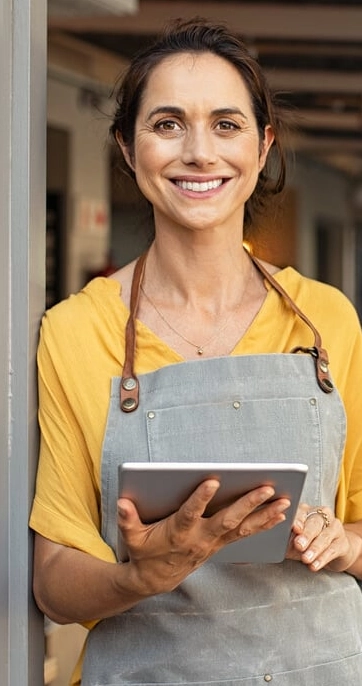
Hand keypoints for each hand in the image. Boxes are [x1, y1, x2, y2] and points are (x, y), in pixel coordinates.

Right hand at [117, 480, 289, 595]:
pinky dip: (264, 524)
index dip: (200, 498)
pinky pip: (246, 534)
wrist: (155, 579)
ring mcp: (213, 542)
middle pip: (227, 520)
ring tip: (284, 501)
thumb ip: (127, 519)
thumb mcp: (131, 537)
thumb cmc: (144, 552)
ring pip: (242, 528)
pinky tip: (280, 513)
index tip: (212, 480)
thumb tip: (122, 503)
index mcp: (178, 532)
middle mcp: (200, 538)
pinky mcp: (220, 544)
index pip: (190, 513)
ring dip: (264, 514)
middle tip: (267, 488)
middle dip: (248, 504)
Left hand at [287, 503, 361, 572]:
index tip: (294, 528)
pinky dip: (322, 558)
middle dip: (306, 535)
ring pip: (324, 537)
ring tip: (306, 559)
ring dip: (314, 549)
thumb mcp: (294, 540)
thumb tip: (275, 541)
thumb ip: (286, 538)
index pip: (301, 511)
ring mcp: (335, 527)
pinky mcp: (343, 542)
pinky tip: (315, 565)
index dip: (298, 519)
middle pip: (314, 523)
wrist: (332, 551)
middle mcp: (322, 515)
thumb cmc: (307, 543)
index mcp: (307, 510)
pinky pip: (332, 550)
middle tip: (299, 545)